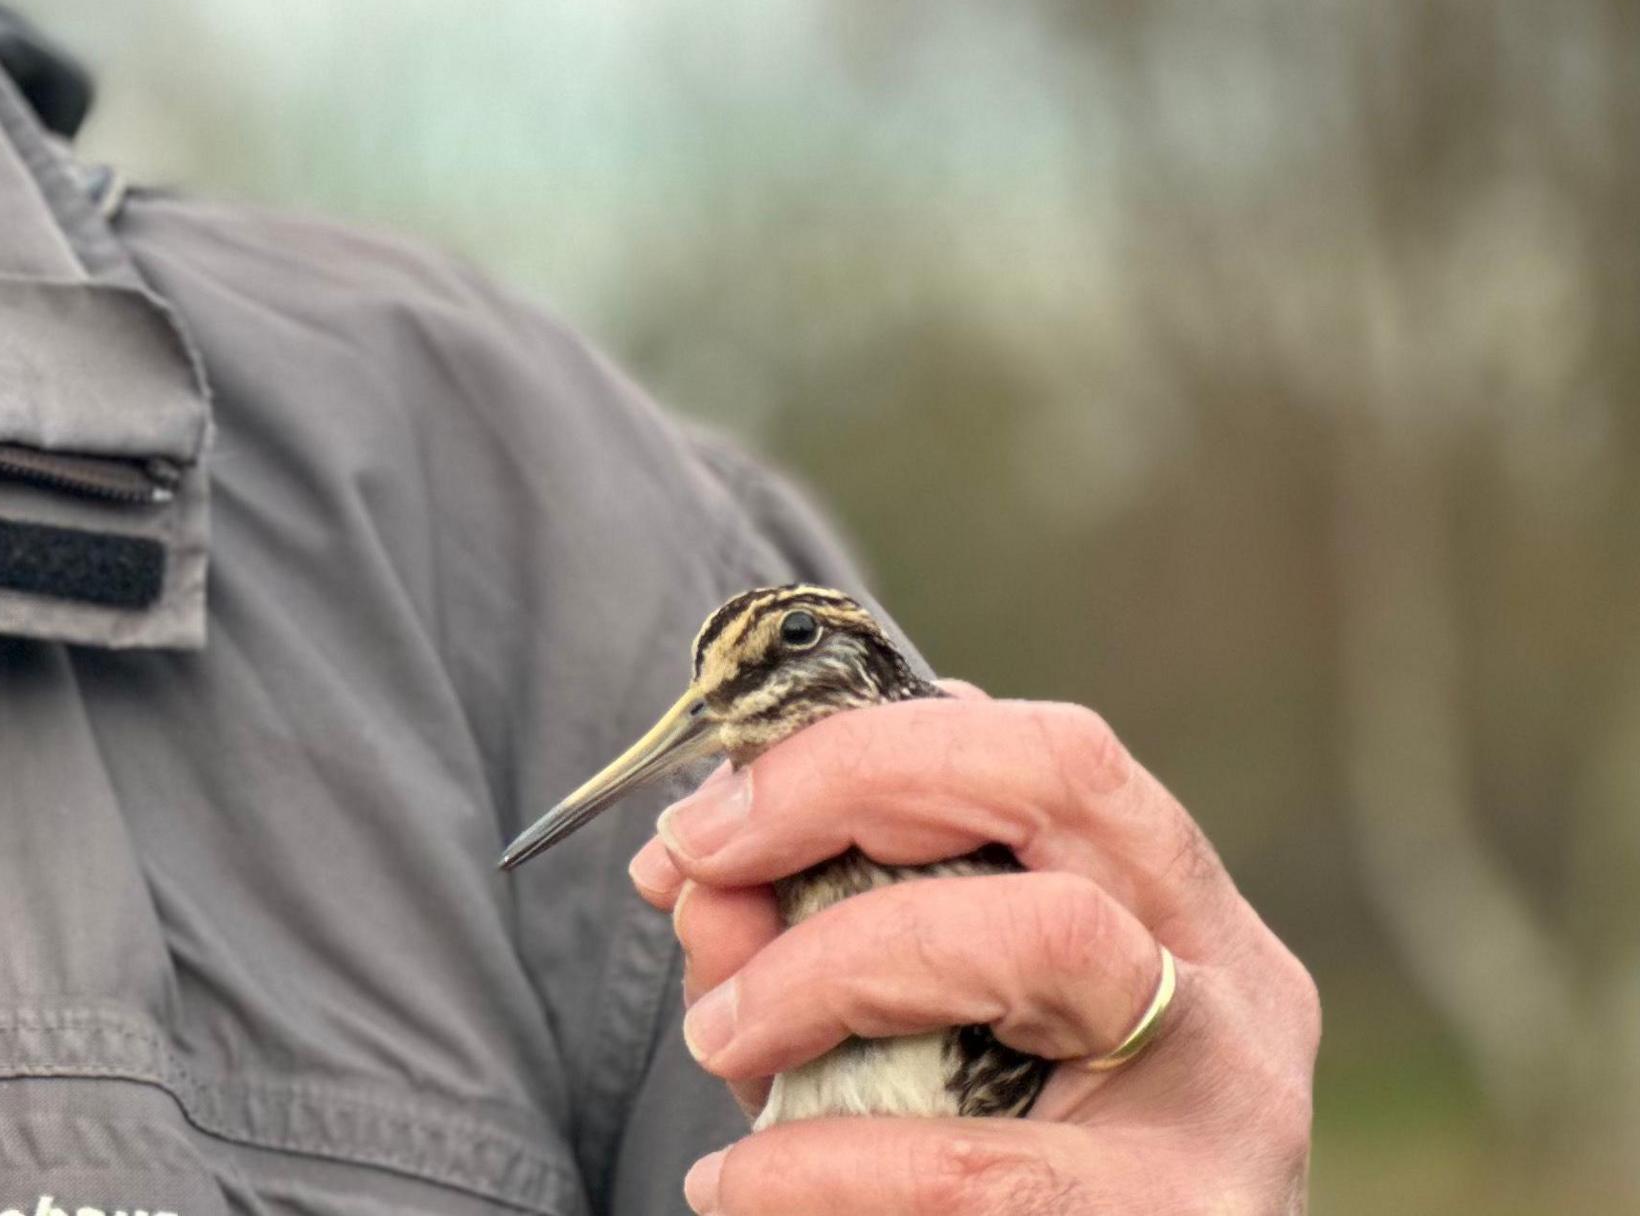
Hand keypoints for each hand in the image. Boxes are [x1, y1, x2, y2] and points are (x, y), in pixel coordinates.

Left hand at [627, 689, 1316, 1214]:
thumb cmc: (993, 1182)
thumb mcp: (892, 1046)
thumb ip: (803, 947)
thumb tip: (687, 876)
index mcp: (1166, 907)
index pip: (1033, 747)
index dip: (854, 747)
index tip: (703, 816)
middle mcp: (1230, 973)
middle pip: (1060, 775)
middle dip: (849, 784)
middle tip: (699, 861)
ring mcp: (1227, 1094)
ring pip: (1052, 932)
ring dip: (835, 966)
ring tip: (719, 1041)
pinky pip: (980, 1163)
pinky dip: (827, 1163)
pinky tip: (738, 1184)